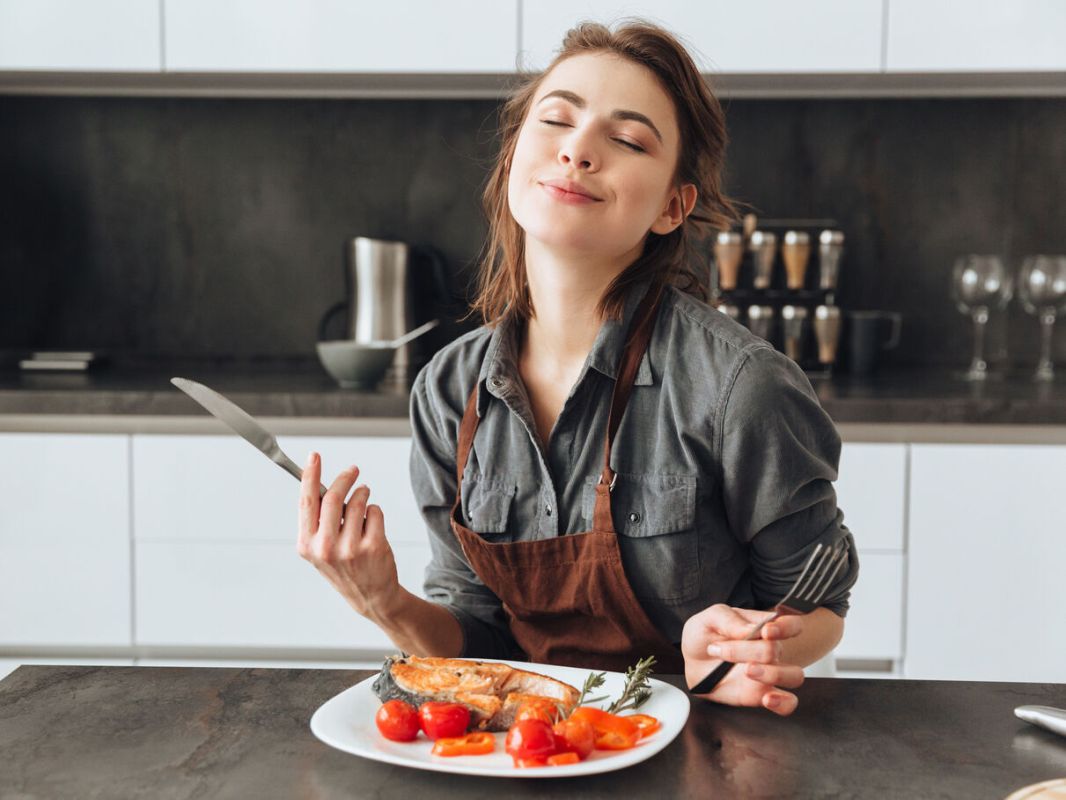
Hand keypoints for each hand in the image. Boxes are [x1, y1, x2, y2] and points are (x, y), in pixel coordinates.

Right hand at [296, 451, 398, 617]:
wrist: (371, 596)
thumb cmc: (344, 567)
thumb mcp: (320, 549)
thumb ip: (317, 521)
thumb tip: (319, 483)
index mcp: (306, 545)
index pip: (306, 501)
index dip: (309, 475)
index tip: (314, 456)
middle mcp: (325, 547)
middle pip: (333, 497)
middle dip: (345, 478)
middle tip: (353, 470)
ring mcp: (350, 548)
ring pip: (358, 502)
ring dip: (363, 494)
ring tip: (364, 500)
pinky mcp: (373, 546)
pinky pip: (375, 511)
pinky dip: (375, 511)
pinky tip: (372, 524)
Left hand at [681, 604, 804, 715]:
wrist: (690, 661)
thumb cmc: (704, 636)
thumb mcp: (710, 619)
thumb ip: (730, 620)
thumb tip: (752, 629)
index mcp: (763, 627)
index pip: (792, 625)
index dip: (786, 627)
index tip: (766, 631)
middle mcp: (770, 651)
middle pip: (778, 650)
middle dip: (750, 650)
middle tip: (722, 650)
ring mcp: (768, 674)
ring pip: (794, 676)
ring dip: (773, 674)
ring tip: (747, 671)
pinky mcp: (760, 696)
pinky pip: (786, 704)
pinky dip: (783, 703)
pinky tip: (768, 699)